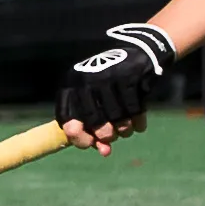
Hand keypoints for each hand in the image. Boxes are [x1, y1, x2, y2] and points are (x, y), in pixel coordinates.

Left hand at [56, 23, 175, 153]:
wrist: (140, 53)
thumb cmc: (112, 85)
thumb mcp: (97, 101)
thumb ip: (94, 127)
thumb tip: (103, 152)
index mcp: (71, 84)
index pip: (64, 116)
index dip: (76, 136)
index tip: (89, 144)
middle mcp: (85, 79)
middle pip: (92, 121)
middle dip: (105, 135)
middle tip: (113, 136)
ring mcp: (107, 77)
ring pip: (116, 118)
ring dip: (124, 130)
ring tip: (127, 127)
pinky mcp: (128, 78)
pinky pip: (134, 111)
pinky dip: (138, 121)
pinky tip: (139, 122)